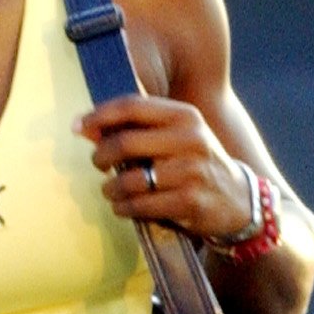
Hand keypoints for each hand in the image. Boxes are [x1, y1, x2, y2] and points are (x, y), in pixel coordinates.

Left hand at [75, 95, 255, 242]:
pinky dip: (123, 207)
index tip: (77, 127)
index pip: (132, 106)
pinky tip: (124, 206)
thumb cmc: (193, 162)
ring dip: (110, 188)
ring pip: (128, 180)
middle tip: (99, 164)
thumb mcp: (174, 136)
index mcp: (184, 116)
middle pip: (125, 143)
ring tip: (111, 190)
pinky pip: (139, 206)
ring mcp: (190, 172)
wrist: (237, 198)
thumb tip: (84, 127)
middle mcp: (190, 140)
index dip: (99, 116)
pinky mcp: (188, 202)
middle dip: (101, 156)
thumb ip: (134, 128)